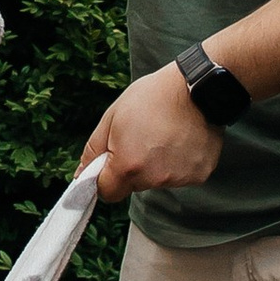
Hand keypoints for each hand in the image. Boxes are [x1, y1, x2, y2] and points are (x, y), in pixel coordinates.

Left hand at [78, 63, 223, 203]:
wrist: (195, 87)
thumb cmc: (151, 98)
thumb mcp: (112, 117)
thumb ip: (94, 150)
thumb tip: (82, 175)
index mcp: (128, 165)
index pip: (107, 193)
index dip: (105, 178)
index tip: (111, 162)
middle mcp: (153, 178)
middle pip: (133, 186)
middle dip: (131, 169)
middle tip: (141, 139)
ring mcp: (178, 178)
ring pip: (157, 181)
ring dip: (156, 166)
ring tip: (163, 136)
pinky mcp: (198, 175)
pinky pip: (180, 176)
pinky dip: (178, 163)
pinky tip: (180, 140)